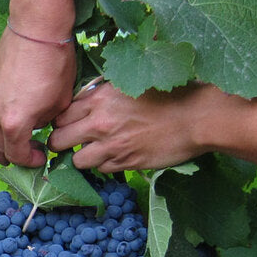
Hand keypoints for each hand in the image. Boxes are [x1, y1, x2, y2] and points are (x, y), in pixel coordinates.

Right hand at [0, 26, 76, 166]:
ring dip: (6, 137)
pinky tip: (21, 108)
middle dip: (12, 156)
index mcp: (14, 123)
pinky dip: (4, 119)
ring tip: (25, 132)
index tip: (43, 157)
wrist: (36, 28)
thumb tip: (40, 124)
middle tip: (30, 152)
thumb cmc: (54, 64)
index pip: (16, 156)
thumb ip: (46, 121)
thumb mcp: (60, 101)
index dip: (31, 162)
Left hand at [48, 81, 218, 171]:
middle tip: (70, 143)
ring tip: (94, 152)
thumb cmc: (166, 96)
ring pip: (77, 161)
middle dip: (61, 143)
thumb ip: (100, 97)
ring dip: (83, 158)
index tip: (67, 125)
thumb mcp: (128, 86)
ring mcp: (112, 146)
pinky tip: (117, 156)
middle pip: (58, 141)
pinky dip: (105, 165)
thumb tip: (79, 106)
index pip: (60, 116)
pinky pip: (101, 170)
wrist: (198, 117)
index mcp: (99, 99)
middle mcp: (100, 123)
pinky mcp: (126, 162)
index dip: (61, 122)